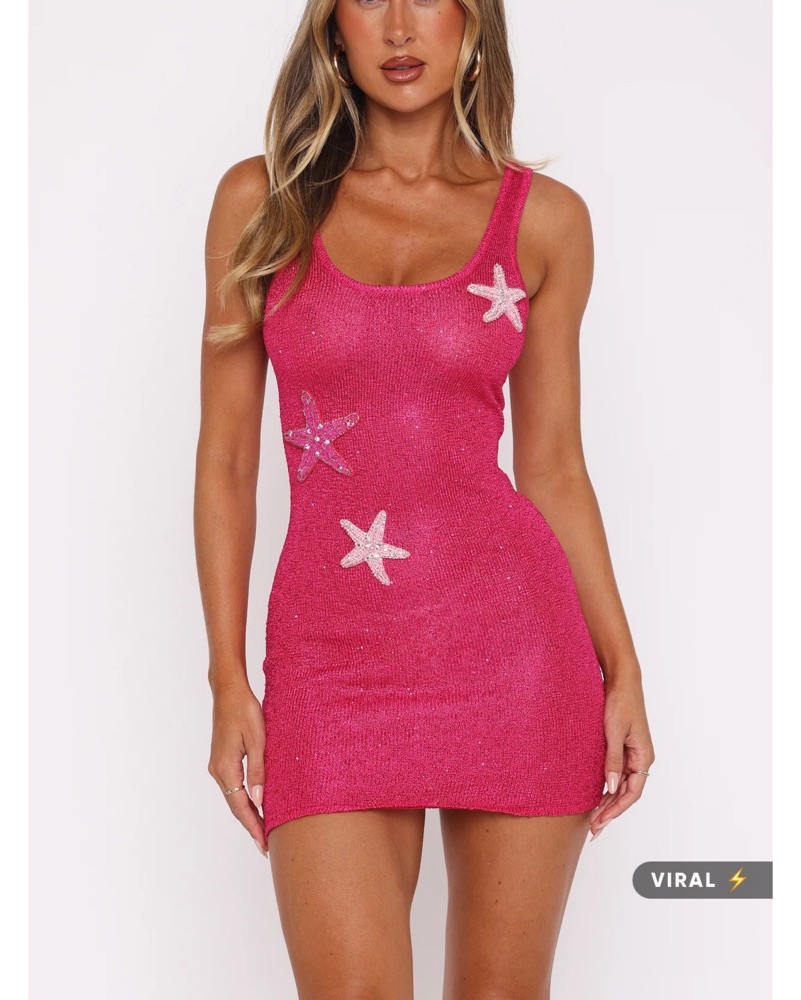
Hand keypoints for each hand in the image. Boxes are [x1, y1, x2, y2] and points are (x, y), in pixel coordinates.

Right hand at [207, 679, 267, 856]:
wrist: (228, 691)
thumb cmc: (245, 710)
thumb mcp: (258, 739)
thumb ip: (259, 770)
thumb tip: (260, 800)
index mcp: (226, 767)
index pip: (241, 805)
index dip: (253, 826)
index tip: (263, 844)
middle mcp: (218, 770)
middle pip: (235, 805)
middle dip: (251, 825)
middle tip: (265, 846)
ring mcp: (217, 765)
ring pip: (233, 797)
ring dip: (247, 813)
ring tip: (263, 829)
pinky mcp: (221, 759)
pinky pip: (232, 786)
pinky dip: (243, 799)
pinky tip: (254, 804)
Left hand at [589, 678, 654, 839]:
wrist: (621, 680)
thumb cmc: (620, 702)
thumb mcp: (613, 731)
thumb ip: (612, 760)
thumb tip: (610, 788)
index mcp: (643, 756)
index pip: (632, 792)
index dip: (617, 810)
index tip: (600, 822)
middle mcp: (640, 758)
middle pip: (626, 793)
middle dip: (610, 812)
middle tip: (593, 829)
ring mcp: (631, 754)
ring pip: (620, 785)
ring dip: (608, 802)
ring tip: (593, 819)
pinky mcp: (621, 747)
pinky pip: (615, 773)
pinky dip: (606, 787)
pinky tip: (595, 796)